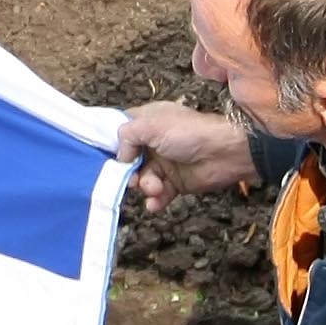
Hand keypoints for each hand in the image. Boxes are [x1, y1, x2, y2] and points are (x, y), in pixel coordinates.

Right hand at [114, 98, 255, 210]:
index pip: (120, 131)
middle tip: (131, 178)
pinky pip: (158, 194)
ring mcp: (164, 163)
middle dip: (126, 172)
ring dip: (145, 186)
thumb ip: (126, 136)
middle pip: (127, 161)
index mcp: (147, 122)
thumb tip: (120, 157)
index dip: (110, 143)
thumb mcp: (150, 125)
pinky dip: (155, 200)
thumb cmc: (189, 133)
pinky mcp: (176, 183)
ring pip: (142, 180)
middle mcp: (153, 142)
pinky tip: (155, 203)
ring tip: (154, 187)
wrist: (225, 153)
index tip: (100, 156)